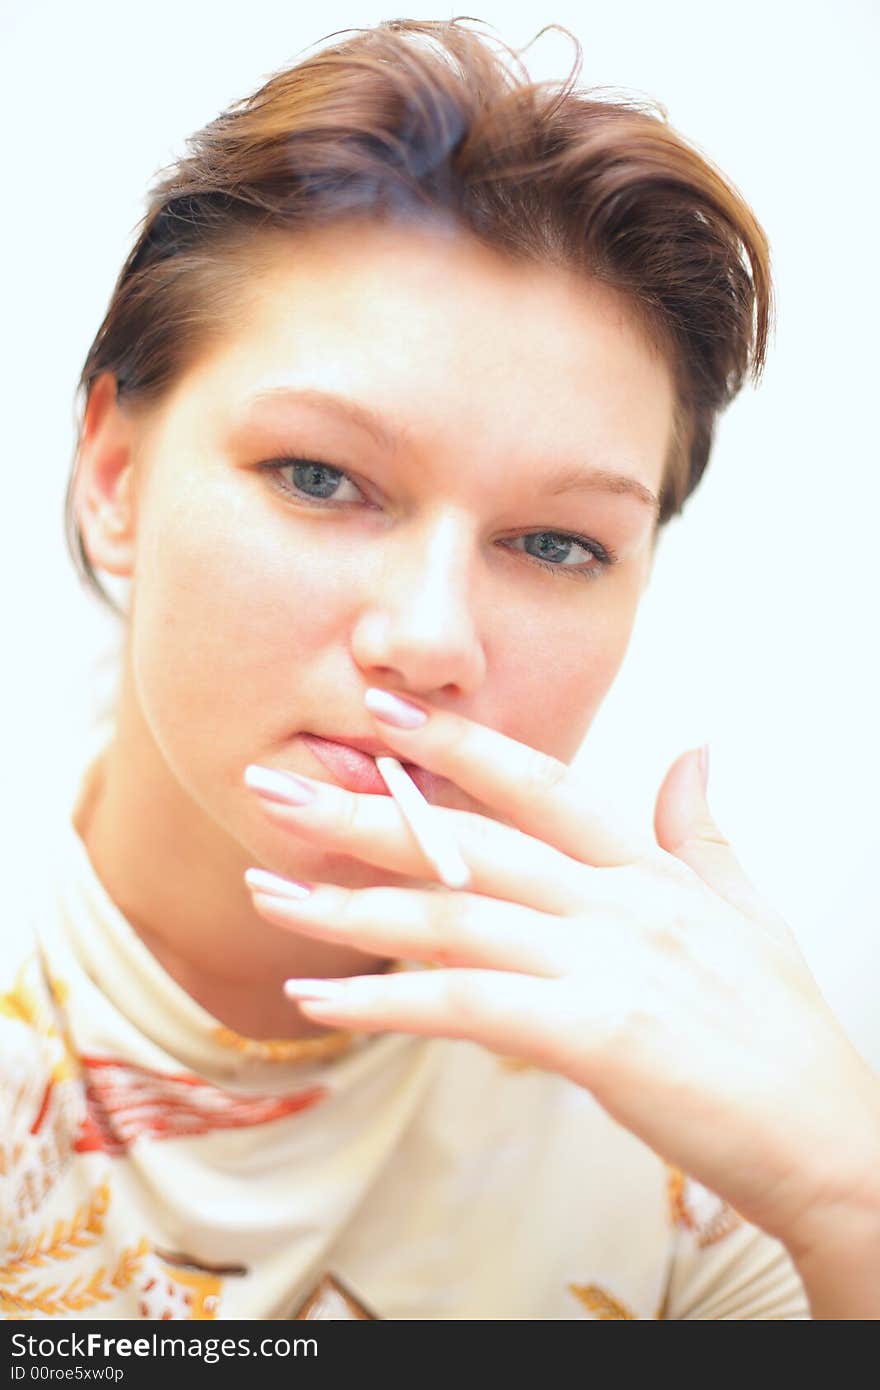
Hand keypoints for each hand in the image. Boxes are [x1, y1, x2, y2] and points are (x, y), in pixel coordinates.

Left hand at [245, 689, 879, 1264]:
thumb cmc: (778, 1030)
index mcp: (646, 867)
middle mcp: (618, 901)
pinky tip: (322, 995)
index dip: (459, 744)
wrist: (826, 1134)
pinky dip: (386, 1000)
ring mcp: (605, 963)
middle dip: (365, 812)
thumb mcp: (743, 909)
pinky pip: (467, 1007)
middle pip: (470, 841)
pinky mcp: (595, 1036)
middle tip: (274, 789)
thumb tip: (693, 752)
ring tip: (267, 891)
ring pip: (452, 917)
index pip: (541, 782)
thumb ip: (699, 830)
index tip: (381, 711)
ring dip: (347, 906)